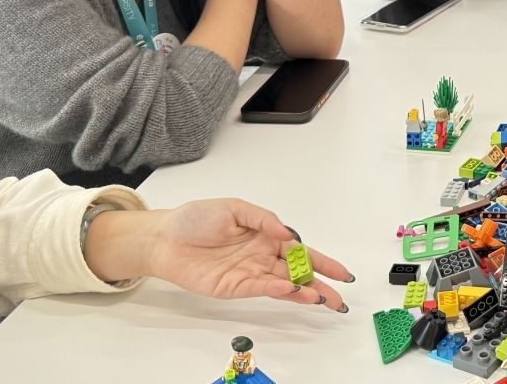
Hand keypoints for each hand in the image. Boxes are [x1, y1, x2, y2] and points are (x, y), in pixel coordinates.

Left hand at [85, 199, 351, 310]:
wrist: (164, 239)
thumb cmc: (195, 219)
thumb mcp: (234, 208)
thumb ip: (264, 220)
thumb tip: (288, 233)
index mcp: (266, 234)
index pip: (301, 249)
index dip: (323, 260)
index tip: (342, 272)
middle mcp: (262, 255)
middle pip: (299, 271)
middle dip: (322, 283)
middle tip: (341, 296)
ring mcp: (251, 272)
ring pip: (285, 284)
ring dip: (304, 291)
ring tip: (323, 299)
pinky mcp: (235, 286)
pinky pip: (263, 288)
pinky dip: (281, 291)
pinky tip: (295, 291)